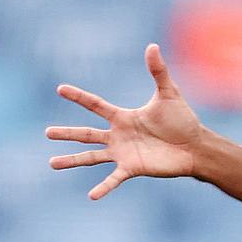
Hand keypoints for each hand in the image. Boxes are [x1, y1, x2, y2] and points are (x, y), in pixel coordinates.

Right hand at [47, 44, 202, 199]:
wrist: (195, 146)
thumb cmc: (182, 119)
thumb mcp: (168, 93)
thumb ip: (158, 71)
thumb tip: (152, 45)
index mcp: (123, 117)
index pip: (95, 105)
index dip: (78, 96)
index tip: (60, 88)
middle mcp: (118, 136)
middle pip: (86, 134)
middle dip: (66, 133)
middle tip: (47, 133)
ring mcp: (123, 153)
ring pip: (91, 157)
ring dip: (72, 160)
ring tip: (52, 163)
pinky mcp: (133, 168)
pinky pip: (114, 179)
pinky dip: (103, 187)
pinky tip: (91, 196)